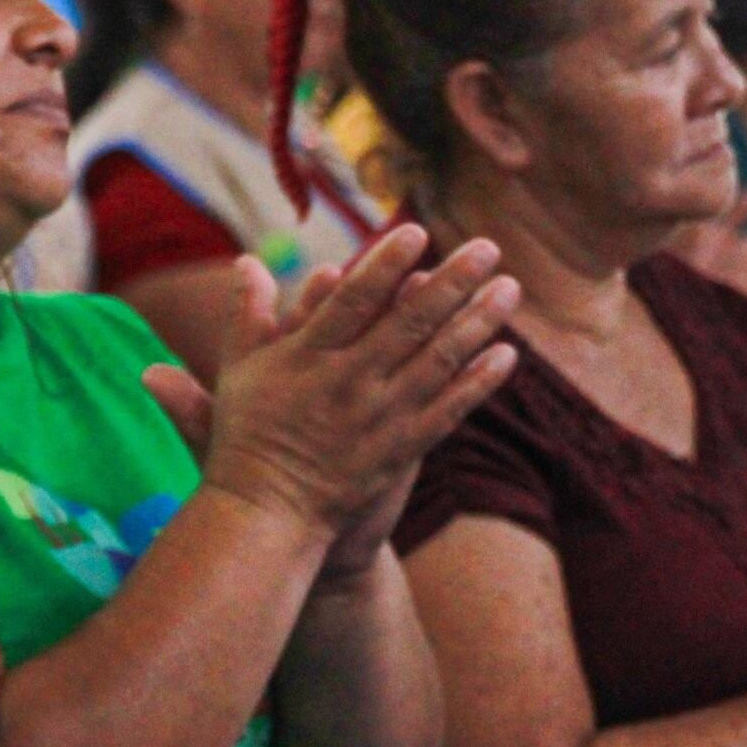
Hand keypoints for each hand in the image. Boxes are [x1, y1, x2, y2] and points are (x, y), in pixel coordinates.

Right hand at [200, 229, 518, 556]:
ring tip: (509, 289)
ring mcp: (380, 419)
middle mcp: (349, 384)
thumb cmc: (248, 436)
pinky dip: (478, 383)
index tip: (417, 231)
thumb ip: (246, 314)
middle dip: (452, 282)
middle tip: (487, 247)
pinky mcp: (401, 450)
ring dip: (478, 323)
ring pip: (438, 362)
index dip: (386, 265)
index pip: (353, 301)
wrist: (268, 514)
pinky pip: (448, 411)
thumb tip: (246, 260)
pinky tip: (507, 354)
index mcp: (307, 357)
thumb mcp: (237, 371)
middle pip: (409, 323)